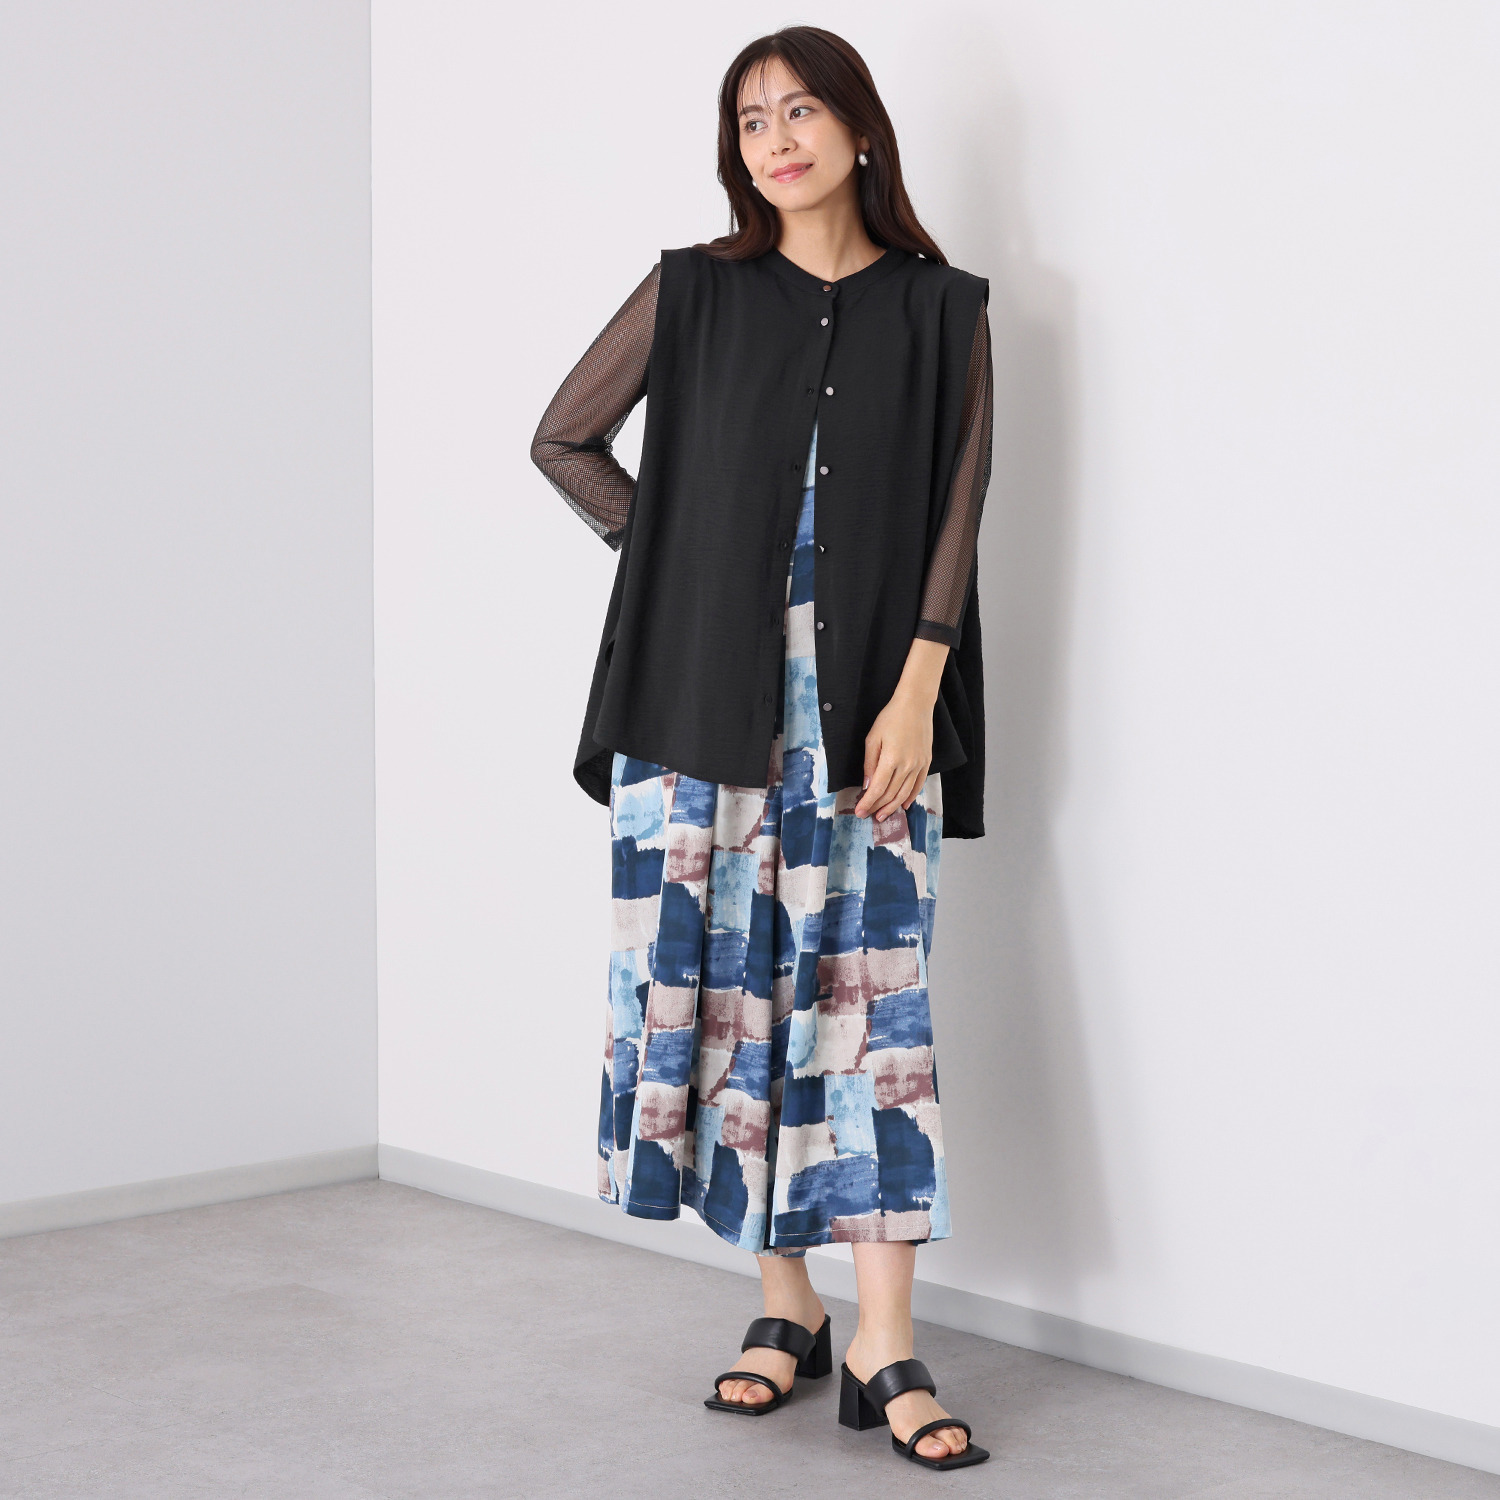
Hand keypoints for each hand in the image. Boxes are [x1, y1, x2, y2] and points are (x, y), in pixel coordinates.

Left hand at [855, 690, 932, 819]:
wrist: (915, 705)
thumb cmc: (891, 718)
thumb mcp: (873, 738)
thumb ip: (869, 763)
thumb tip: (866, 784)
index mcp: (891, 760)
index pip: (877, 789)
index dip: (867, 803)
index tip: (859, 811)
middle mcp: (907, 766)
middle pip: (890, 794)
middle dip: (877, 807)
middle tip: (867, 815)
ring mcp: (919, 765)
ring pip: (904, 793)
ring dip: (892, 806)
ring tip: (882, 815)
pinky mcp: (926, 762)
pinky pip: (918, 785)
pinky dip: (910, 797)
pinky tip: (903, 805)